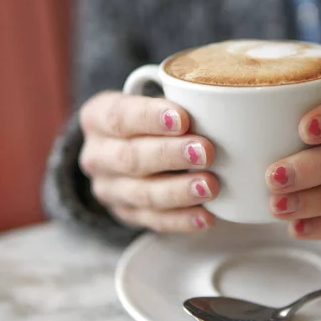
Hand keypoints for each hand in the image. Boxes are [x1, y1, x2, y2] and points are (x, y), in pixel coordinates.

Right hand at [78, 91, 217, 231]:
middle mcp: (97, 155)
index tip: (183, 119)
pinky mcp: (127, 214)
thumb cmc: (150, 118)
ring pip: (142, 194)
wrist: (124, 148)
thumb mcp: (154, 100)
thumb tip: (222, 107)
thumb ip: (178, 100)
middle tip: (206, 152)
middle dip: (170, 156)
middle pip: (131, 158)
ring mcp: (110, 189)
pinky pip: (154, 220)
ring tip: (210, 186)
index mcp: (98, 116)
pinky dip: (182, 219)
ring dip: (179, 191)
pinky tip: (206, 215)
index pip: (120, 117)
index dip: (150, 118)